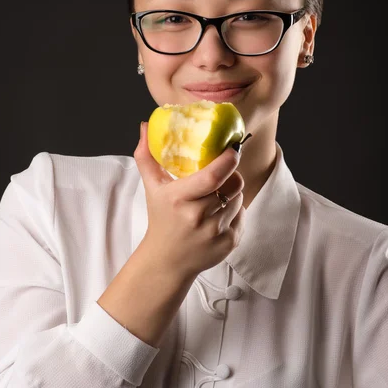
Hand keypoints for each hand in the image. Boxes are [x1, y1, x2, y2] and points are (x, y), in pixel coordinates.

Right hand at [134, 121, 244, 279]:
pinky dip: (235, 211)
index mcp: (179, 199)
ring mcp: (215, 232)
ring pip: (239, 199)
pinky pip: (242, 216)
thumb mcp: (152, 188)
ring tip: (217, 195)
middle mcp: (198, 217)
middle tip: (225, 171)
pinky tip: (219, 213)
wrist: (167, 261)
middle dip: (233, 174)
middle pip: (233, 185)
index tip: (233, 149)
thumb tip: (144, 127)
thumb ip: (147, 156)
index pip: (212, 177)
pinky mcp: (229, 243)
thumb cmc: (161, 220)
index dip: (228, 160)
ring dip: (233, 192)